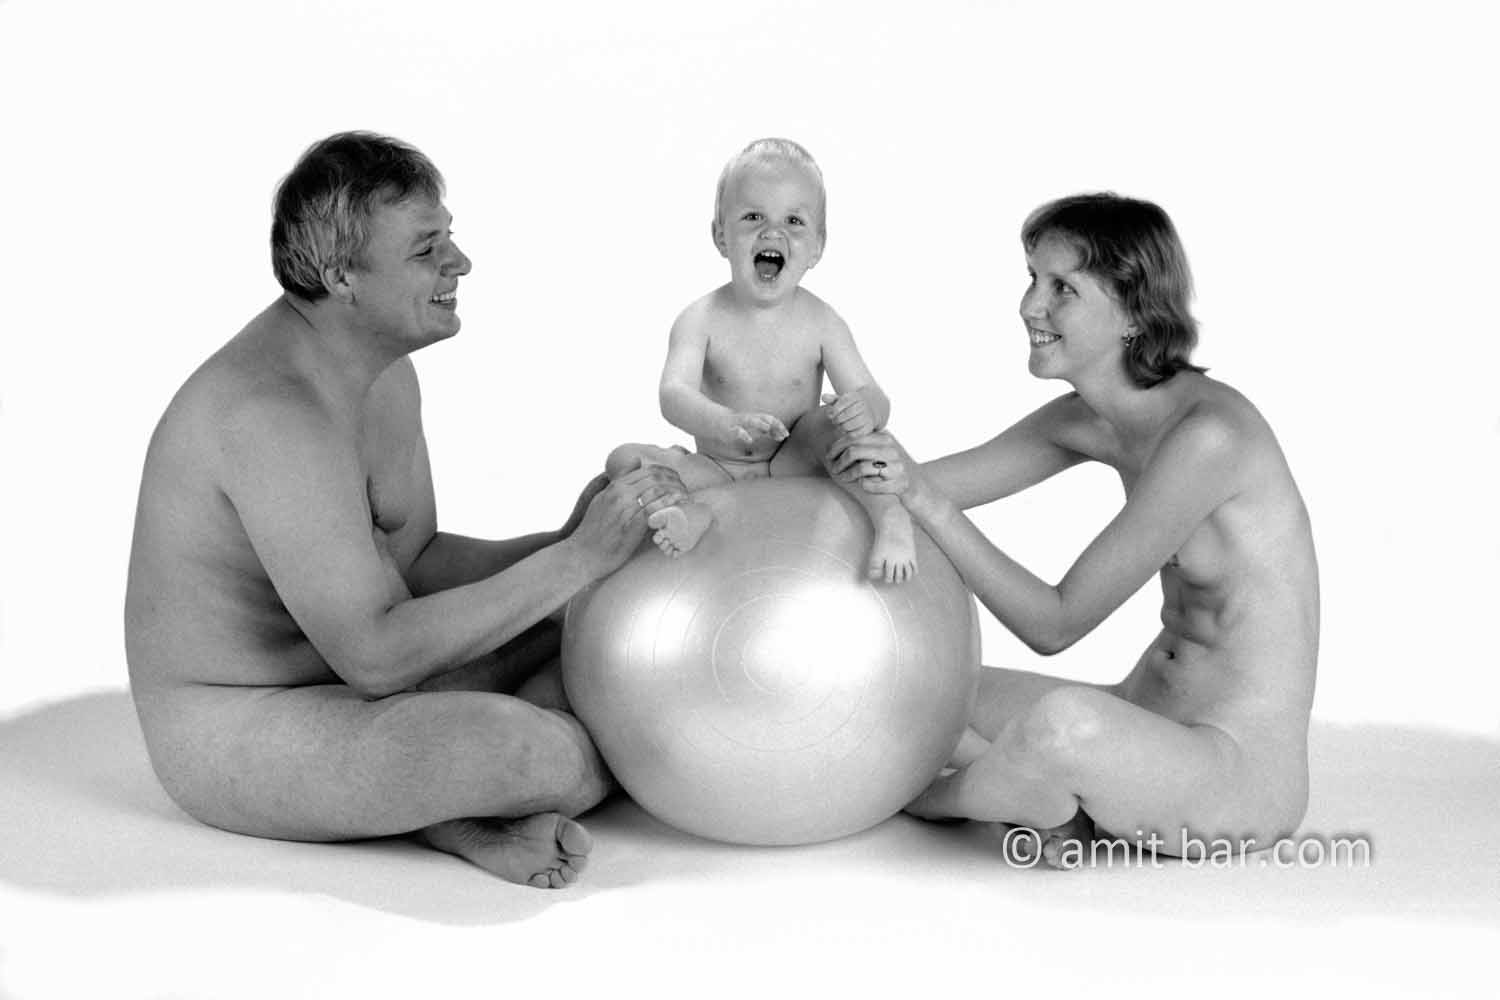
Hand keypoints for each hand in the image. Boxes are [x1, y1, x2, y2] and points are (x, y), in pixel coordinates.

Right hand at [569, 465, 687, 575]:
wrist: (581, 554)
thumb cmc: (593, 530)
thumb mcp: (602, 499)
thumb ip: (620, 480)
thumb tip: (637, 461)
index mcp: (615, 486)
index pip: (647, 471)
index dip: (667, 472)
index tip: (677, 479)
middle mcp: (620, 494)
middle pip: (655, 478)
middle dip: (675, 481)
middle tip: (685, 488)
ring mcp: (625, 509)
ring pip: (657, 492)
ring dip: (676, 493)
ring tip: (686, 498)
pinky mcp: (631, 525)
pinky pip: (655, 510)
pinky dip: (670, 506)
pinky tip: (679, 508)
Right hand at [725, 411, 789, 448]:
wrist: (715, 420)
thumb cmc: (738, 424)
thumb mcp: (754, 427)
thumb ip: (768, 431)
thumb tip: (782, 435)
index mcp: (755, 418)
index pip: (770, 419)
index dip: (779, 426)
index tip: (786, 435)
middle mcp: (749, 418)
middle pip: (763, 417)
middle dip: (773, 423)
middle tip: (782, 433)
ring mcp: (739, 422)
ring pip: (750, 420)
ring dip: (759, 423)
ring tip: (767, 428)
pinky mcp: (729, 428)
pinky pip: (736, 430)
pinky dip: (743, 434)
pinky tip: (749, 440)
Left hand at [821, 390, 875, 438]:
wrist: (870, 409)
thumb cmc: (851, 405)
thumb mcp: (842, 400)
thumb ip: (832, 399)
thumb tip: (823, 397)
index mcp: (856, 396)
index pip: (844, 401)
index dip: (834, 410)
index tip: (831, 414)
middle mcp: (864, 405)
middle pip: (846, 414)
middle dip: (837, 419)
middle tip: (835, 421)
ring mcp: (868, 416)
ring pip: (849, 425)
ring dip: (841, 427)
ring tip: (840, 426)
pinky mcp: (869, 427)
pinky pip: (854, 434)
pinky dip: (847, 433)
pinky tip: (846, 430)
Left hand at [827, 430, 913, 498]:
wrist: (921, 485)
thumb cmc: (895, 467)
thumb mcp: (884, 449)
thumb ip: (866, 442)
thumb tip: (837, 439)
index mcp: (886, 438)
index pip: (855, 437)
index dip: (837, 446)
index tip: (829, 455)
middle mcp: (892, 450)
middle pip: (854, 451)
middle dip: (839, 461)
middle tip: (833, 469)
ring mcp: (896, 467)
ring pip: (861, 468)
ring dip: (847, 475)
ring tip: (843, 478)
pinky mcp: (898, 484)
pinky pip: (870, 485)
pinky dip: (863, 485)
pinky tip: (862, 485)